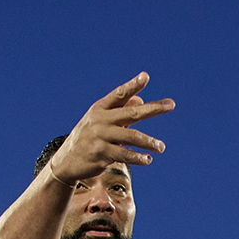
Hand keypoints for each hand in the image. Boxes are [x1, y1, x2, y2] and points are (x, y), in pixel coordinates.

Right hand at [42, 73, 174, 184]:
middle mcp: (100, 120)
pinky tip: (147, 159)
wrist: (66, 161)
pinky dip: (138, 157)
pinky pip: (125, 155)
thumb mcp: (101, 121)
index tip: (146, 76)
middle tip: (171, 105)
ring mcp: (100, 137)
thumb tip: (141, 101)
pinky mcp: (101, 154)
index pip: (119, 94)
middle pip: (131, 113)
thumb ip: (121, 111)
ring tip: (161, 147)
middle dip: (153, 108)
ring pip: (131, 137)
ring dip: (149, 142)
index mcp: (100, 108)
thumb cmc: (88, 137)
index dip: (132, 85)